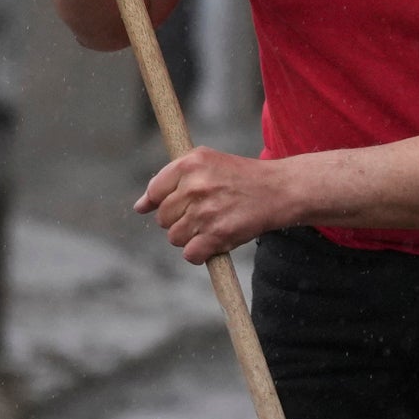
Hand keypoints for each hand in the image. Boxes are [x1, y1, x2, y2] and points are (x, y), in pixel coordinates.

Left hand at [136, 146, 288, 262]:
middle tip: (203, 212)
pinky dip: (200, 253)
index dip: (161, 202)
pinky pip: (190, 254)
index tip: (177, 205)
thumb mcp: (205, 163)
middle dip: (179, 220)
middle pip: (163, 218)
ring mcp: (206, 212)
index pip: (154, 191)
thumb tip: (139, 207)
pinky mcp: (218, 234)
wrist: (278, 190)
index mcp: (190, 163)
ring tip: (211, 224)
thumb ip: (169, 180)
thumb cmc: (239, 177)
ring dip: (190, 237)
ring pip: (174, 238)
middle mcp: (196, 186)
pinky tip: (213, 241)